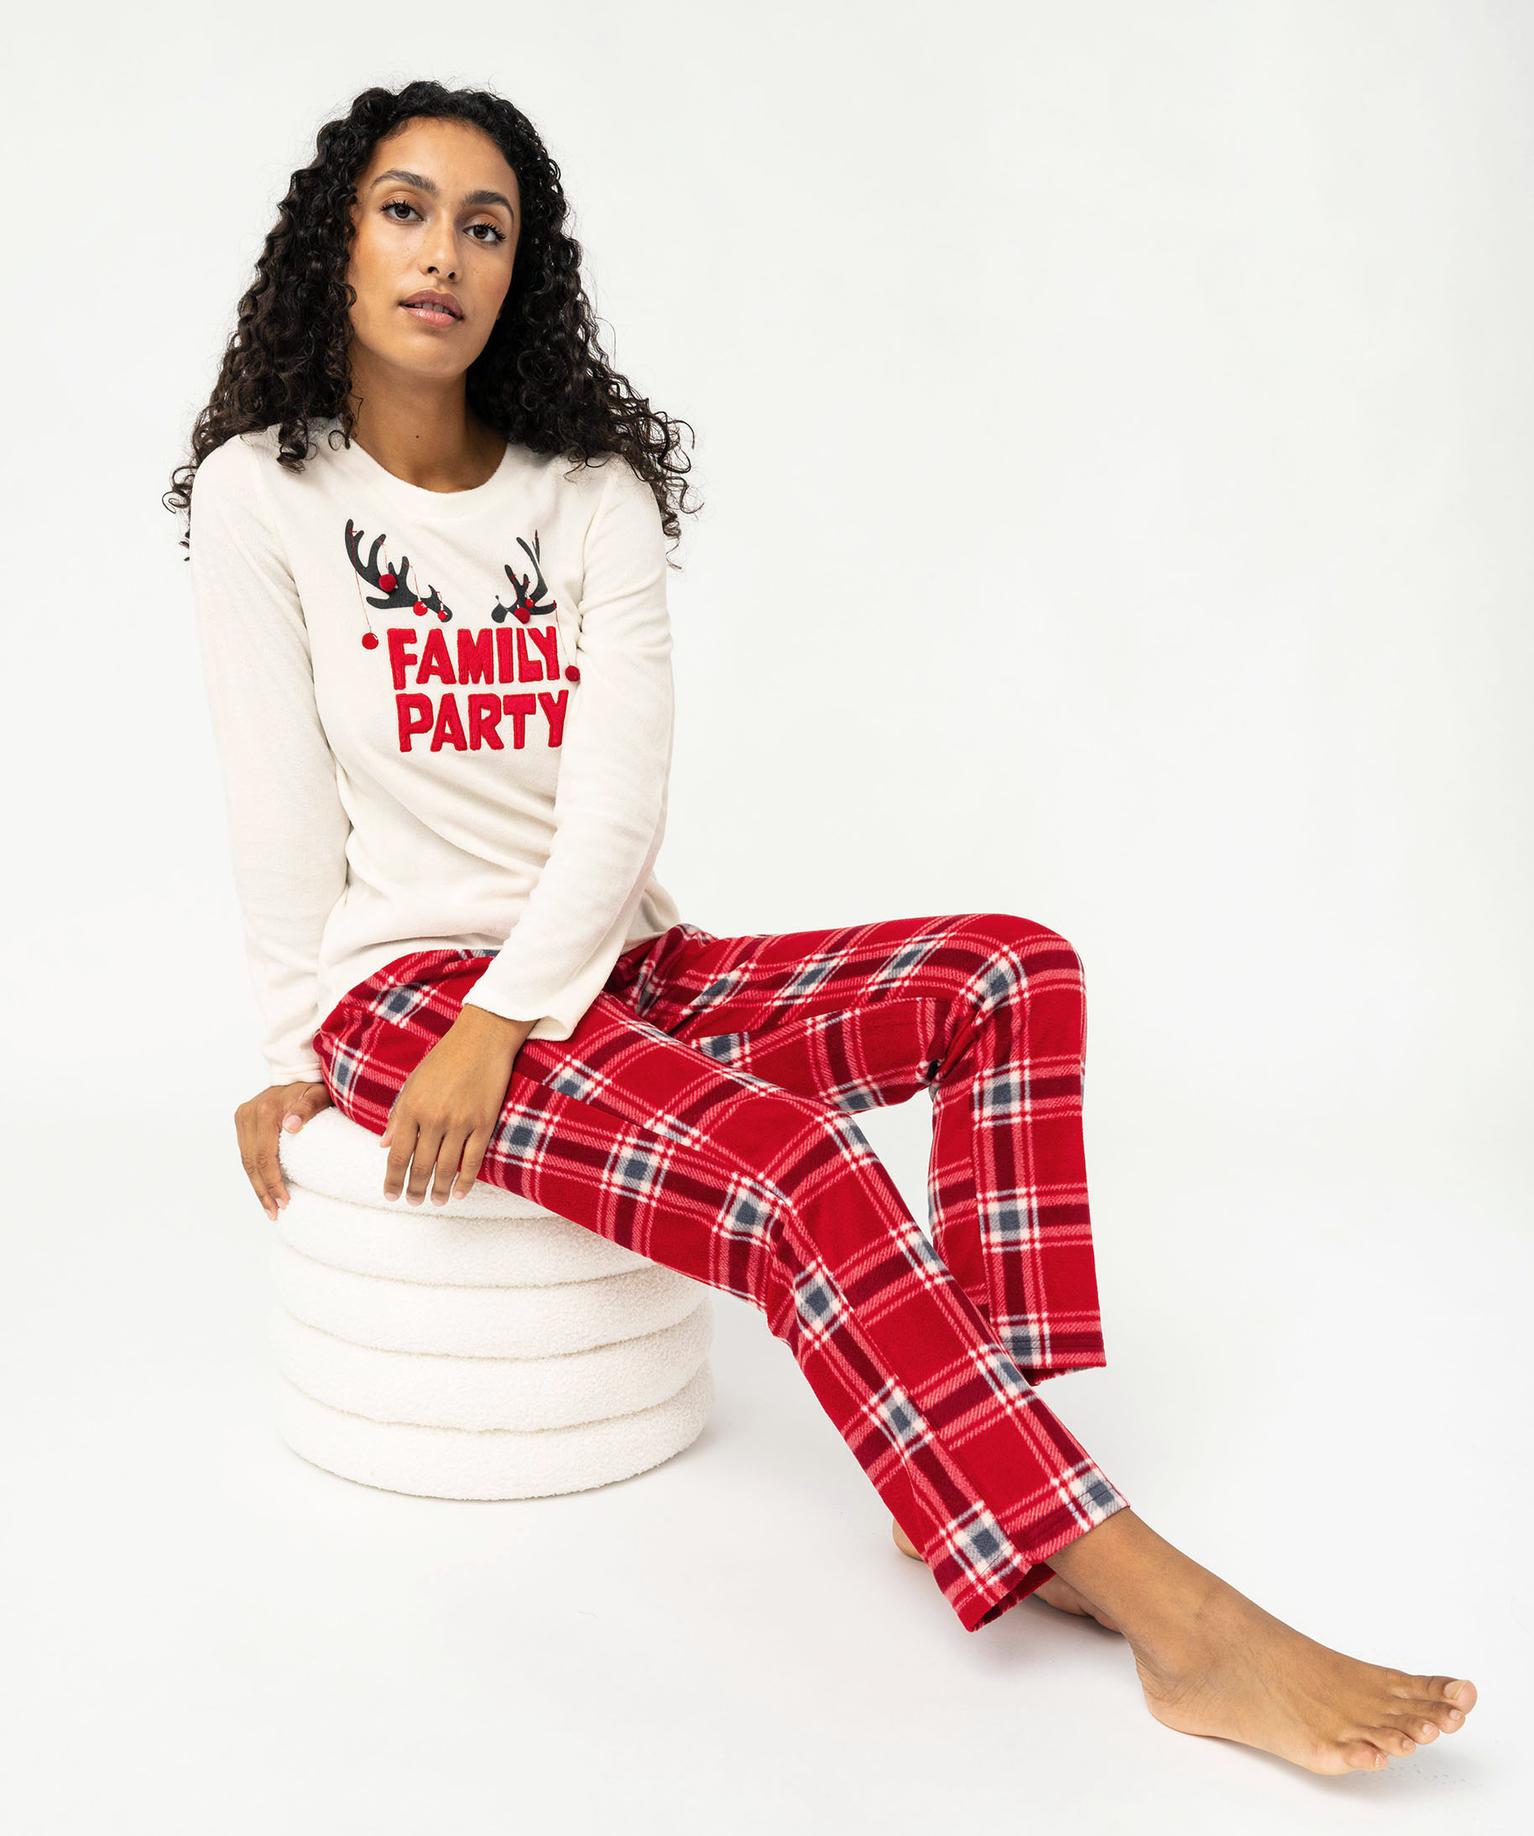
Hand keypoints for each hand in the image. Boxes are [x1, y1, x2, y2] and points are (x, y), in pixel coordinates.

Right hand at [235, 1078, 332, 1220]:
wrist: (298, 1073)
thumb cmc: (314, 1088)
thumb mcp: (318, 1096)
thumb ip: (306, 1109)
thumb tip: (291, 1126)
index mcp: (265, 1111)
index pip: (265, 1156)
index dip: (273, 1182)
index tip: (285, 1202)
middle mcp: (249, 1114)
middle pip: (252, 1163)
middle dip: (264, 1191)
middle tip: (276, 1212)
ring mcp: (243, 1118)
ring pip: (246, 1161)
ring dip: (257, 1187)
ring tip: (270, 1209)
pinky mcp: (242, 1121)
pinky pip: (246, 1154)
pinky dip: (254, 1174)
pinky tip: (263, 1190)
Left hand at [380, 1005, 534, 1204]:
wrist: (482, 1038)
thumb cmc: (444, 1057)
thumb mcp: (413, 1082)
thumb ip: (398, 1114)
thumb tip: (383, 1144)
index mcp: (412, 1107)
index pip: (397, 1154)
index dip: (392, 1179)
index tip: (390, 1195)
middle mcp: (433, 1118)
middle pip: (421, 1166)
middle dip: (414, 1189)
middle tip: (413, 1202)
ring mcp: (460, 1122)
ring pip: (446, 1168)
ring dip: (439, 1190)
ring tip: (435, 1202)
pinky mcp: (483, 1123)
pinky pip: (473, 1160)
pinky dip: (465, 1181)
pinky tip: (459, 1192)